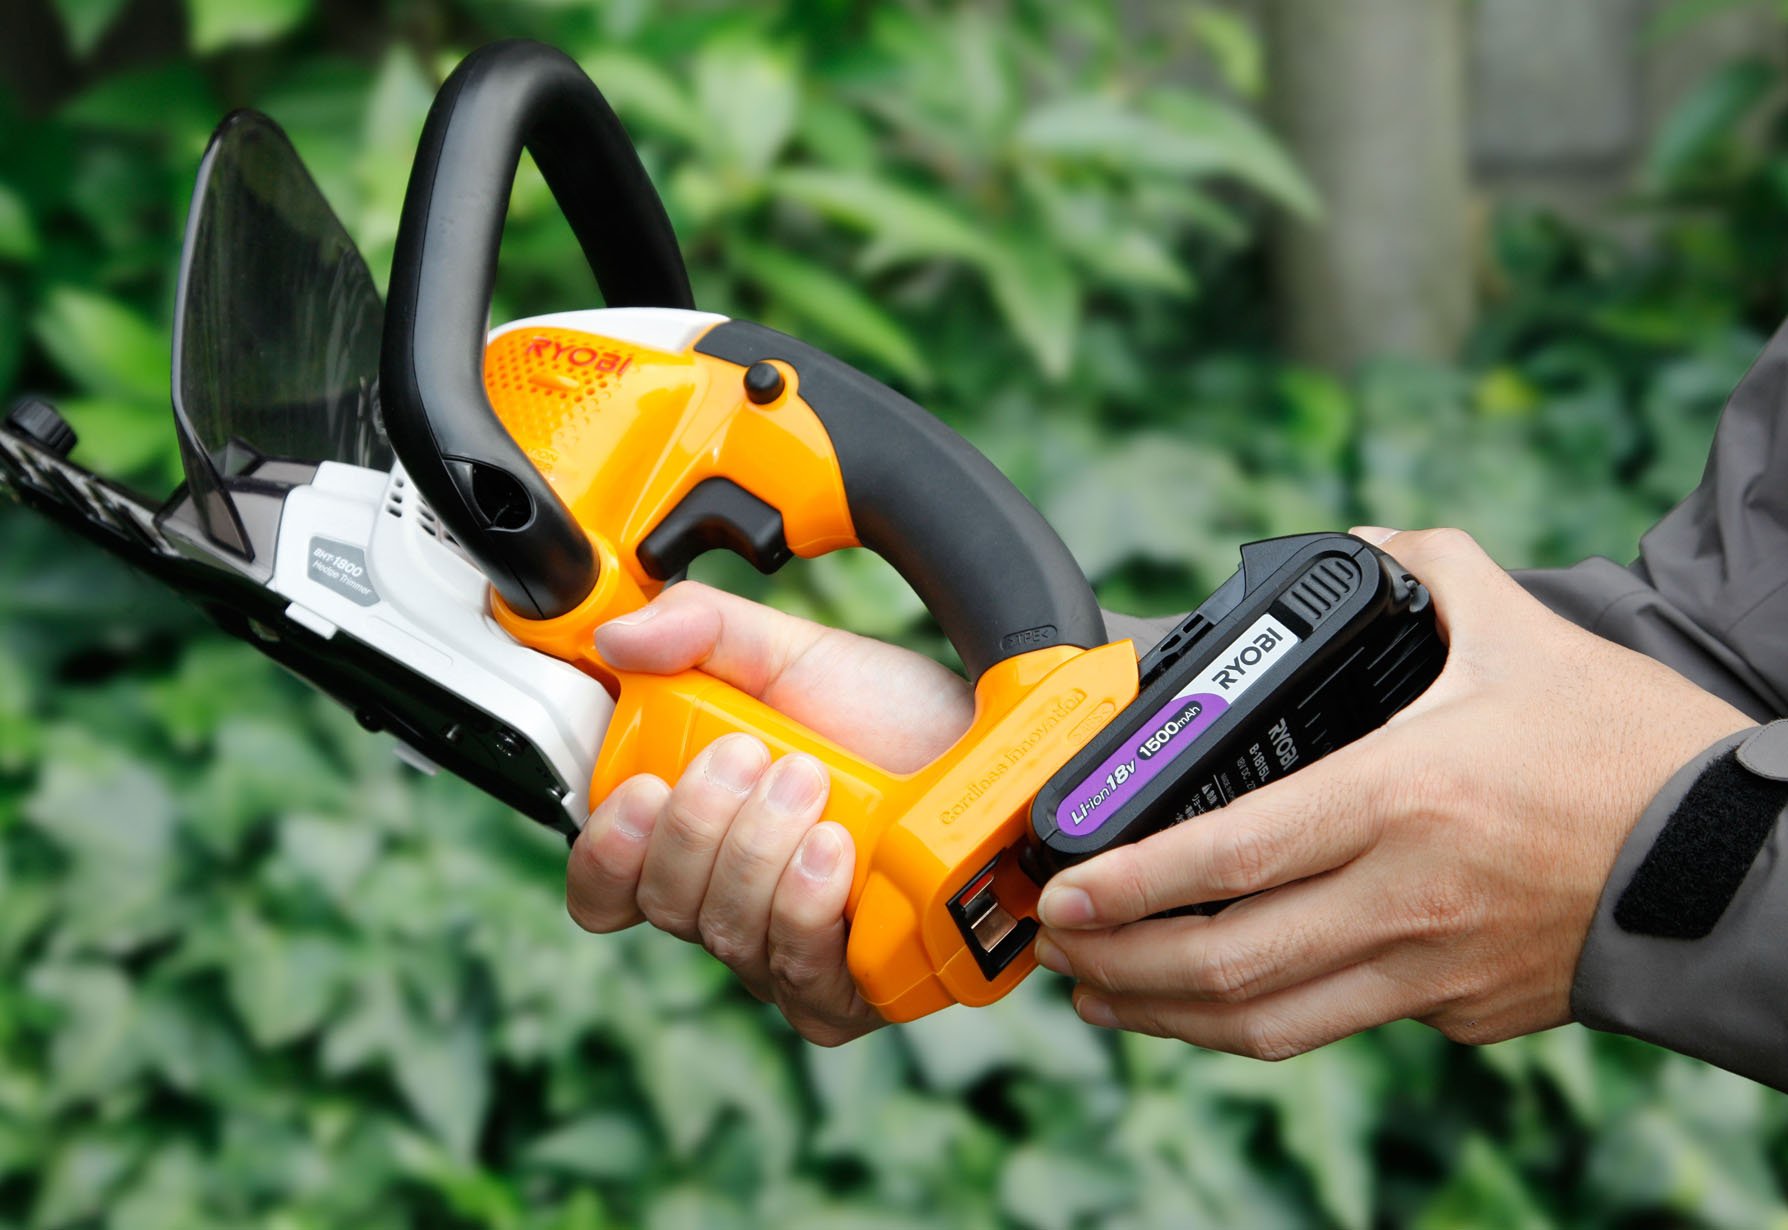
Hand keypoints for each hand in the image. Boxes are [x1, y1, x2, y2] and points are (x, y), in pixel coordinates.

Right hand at [565, 581, 972, 1043]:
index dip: (607, 851)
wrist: (990, 749)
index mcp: (695, 836)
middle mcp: (730, 904)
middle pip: (665, 905)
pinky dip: (808, 907)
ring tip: (812, 782)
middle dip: (702, 824)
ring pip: (729, 937)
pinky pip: (801, 978)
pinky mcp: (850, 991)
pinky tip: (837, 853)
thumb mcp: (791, 653)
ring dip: (760, 853)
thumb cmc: (889, 714)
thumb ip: (701, 629)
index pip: (606, 886)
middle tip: (757, 754)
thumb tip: (618, 637)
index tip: (641, 787)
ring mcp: (788, 954)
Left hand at [1034, 527, 1753, 1058]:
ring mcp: (1430, 969)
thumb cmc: (1625, 747)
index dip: (1128, 882)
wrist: (1734, 862)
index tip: (1060, 888)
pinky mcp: (1456, 1010)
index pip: (1229, 855)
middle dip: (1117, 961)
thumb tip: (1360, 538)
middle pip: (1226, 961)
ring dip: (1167, 1015)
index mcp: (1403, 796)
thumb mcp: (1522, 630)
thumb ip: (1427, 563)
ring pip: (1268, 1022)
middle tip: (1054, 944)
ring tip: (1100, 991)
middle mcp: (1405, 897)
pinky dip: (1252, 1024)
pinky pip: (1333, 1026)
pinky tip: (1207, 1004)